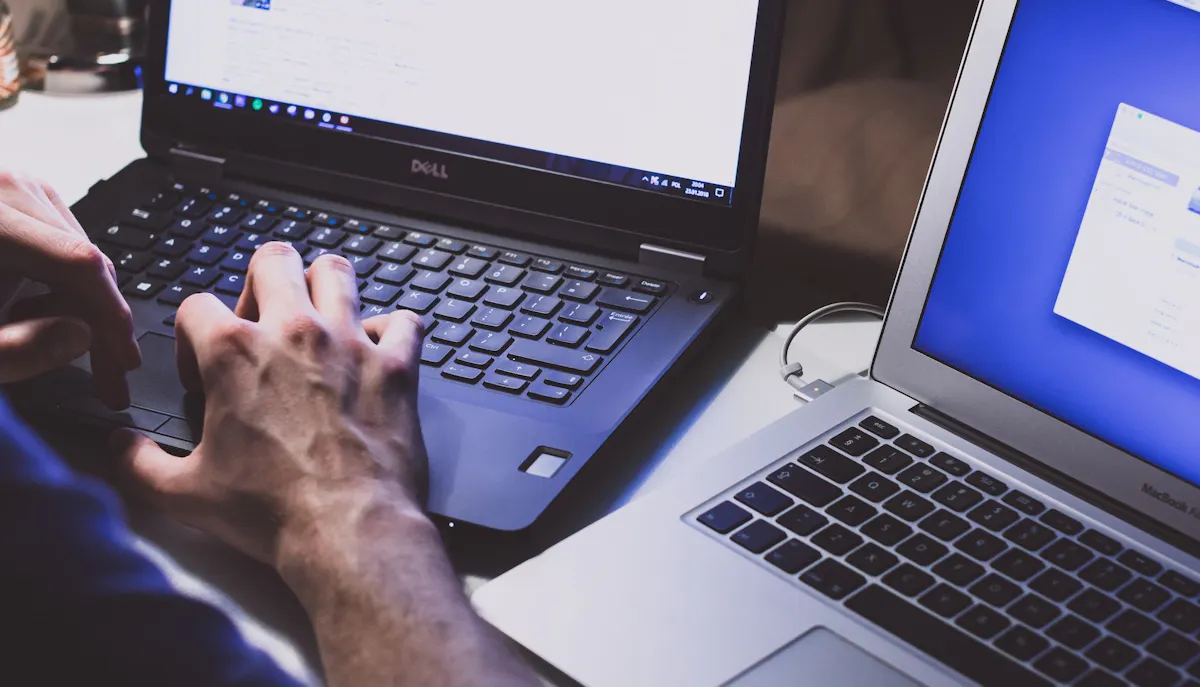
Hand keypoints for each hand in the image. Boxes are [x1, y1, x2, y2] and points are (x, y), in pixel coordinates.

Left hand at [0, 171, 139, 406]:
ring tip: (63, 345)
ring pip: (80, 252)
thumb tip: (82, 336)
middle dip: (103, 321)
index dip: (111, 318)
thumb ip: (17, 350)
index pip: (79, 263)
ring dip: (85, 305)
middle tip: (109, 376)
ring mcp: (12, 186)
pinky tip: (45, 313)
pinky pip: (62, 243)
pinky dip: (65, 284)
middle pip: (86, 257)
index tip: (124, 364)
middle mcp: (4, 187)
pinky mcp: (14, 196)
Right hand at [110, 243, 429, 563]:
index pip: (196, 305)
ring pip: (337, 272)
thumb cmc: (272, 512)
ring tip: (318, 317)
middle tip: (262, 320)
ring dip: (325, 287)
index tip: (202, 371)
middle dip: (261, 281)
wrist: (348, 530)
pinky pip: (404, 320)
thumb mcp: (184, 493)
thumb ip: (138, 463)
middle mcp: (293, 332)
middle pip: (273, 259)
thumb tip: (118, 446)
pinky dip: (392, 330)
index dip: (190, 335)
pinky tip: (378, 351)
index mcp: (233, 353)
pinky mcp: (396, 365)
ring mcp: (349, 343)